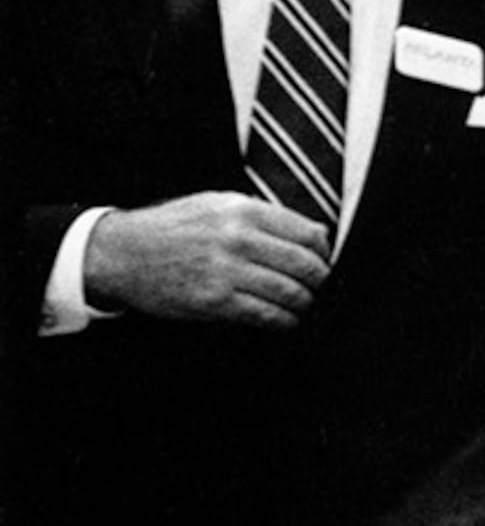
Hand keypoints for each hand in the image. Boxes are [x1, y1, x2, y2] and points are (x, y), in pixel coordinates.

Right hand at [82, 192, 332, 327]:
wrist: (120, 253)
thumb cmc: (171, 228)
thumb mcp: (215, 204)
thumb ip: (262, 215)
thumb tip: (314, 233)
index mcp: (243, 210)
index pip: (308, 233)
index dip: (323, 252)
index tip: (322, 261)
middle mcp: (238, 238)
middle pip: (306, 264)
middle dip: (320, 280)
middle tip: (319, 287)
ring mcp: (226, 271)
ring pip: (290, 292)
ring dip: (304, 303)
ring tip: (303, 305)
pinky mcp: (214, 301)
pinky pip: (265, 315)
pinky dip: (284, 321)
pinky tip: (286, 320)